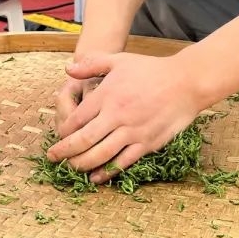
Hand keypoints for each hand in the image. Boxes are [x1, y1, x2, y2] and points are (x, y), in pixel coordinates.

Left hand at [46, 52, 201, 183]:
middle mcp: (116, 115)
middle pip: (83, 140)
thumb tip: (67, 69)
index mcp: (107, 95)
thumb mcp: (119, 60)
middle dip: (64, 152)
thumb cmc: (151, 70)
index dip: (63, 130)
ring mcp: (132, 131)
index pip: (76, 118)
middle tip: (53, 158)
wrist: (185, 83)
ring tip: (71, 168)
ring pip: (100, 154)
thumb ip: (91, 64)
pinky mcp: (147, 143)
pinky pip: (122, 162)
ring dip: (81, 164)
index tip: (58, 136)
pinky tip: (96, 177)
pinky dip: (106, 172)